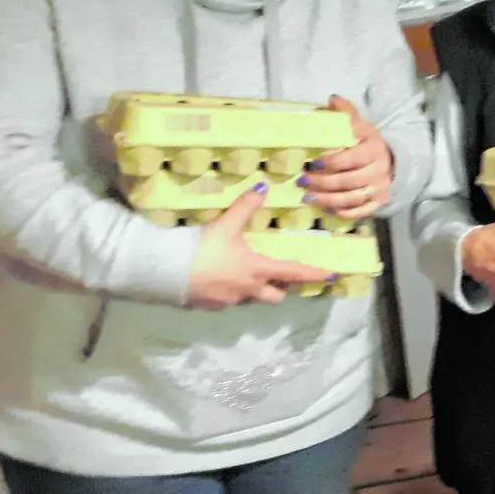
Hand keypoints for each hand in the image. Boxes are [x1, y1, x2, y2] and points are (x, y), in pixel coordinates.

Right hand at [187, 184, 334, 309]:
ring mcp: (229, 302)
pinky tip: (219, 279)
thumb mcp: (225, 224)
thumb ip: (245, 206)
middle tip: (279, 275)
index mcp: (256, 270)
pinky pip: (229, 301)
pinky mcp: (211, 307)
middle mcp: (247, 290)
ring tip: (244, 273)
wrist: (164, 272)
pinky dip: (231, 292)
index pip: (292, 273)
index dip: (312, 274)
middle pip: (275, 296)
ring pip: (252, 299)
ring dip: (254, 289)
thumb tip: (263, 186)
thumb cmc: (201, 248)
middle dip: (280, 287)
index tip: (329, 276)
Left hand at [301, 95, 392, 219]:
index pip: (351, 158)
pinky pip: (359, 212)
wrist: (390, 160)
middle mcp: (379, 170)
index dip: (330, 162)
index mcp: (374, 148)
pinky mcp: (378, 202)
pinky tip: (325, 209)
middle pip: (348, 181)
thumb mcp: (358, 124)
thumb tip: (331, 99)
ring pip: (352, 199)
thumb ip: (345, 112)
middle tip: (302, 182)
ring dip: (327, 200)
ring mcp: (380, 188)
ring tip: (307, 198)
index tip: (310, 162)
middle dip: (322, 183)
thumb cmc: (365, 141)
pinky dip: (341, 213)